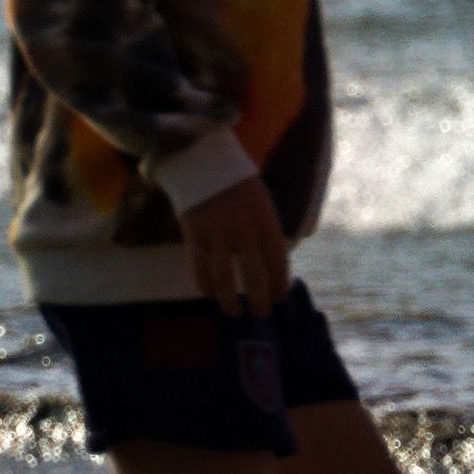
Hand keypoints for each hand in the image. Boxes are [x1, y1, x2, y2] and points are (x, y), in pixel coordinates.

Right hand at [174, 171, 289, 317]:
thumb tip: (274, 263)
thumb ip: (268, 230)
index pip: (277, 260)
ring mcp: (217, 232)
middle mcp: (244, 229)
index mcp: (265, 220)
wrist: (203, 160)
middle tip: (260, 313)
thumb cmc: (237, 183)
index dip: (279, 283)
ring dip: (229, 299)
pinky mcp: (194, 233)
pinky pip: (199, 266)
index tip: (279, 297)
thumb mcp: (263, 202)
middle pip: (254, 274)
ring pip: (224, 276)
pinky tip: (209, 293)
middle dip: (259, 299)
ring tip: (233, 312)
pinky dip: (204, 284)